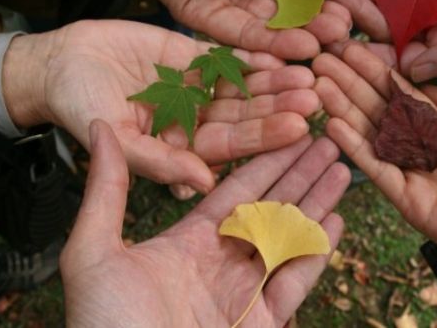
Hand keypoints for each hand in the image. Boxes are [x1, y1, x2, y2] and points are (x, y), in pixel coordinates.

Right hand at [2, 20, 320, 192]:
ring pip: (242, 86)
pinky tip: (280, 48)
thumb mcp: (114, 140)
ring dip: (273, 80)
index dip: (263, 137)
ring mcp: (199, 90)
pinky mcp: (193, 58)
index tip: (297, 128)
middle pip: (246, 116)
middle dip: (279, 107)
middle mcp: (198, 123)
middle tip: (314, 97)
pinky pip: (227, 55)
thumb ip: (157, 161)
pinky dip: (250, 52)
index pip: (230, 147)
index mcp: (183, 150)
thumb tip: (201, 185)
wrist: (60, 64)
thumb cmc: (79, 110)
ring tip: (306, 70)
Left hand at [61, 119, 347, 326]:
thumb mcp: (94, 252)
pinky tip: (337, 219)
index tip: (288, 130)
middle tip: (326, 139)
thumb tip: (100, 129)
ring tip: (341, 168)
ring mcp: (245, 293)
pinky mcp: (263, 322)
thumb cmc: (104, 323)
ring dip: (317, 202)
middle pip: (271, 208)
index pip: (236, 191)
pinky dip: (318, 251)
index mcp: (189, 242)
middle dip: (300, 173)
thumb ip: (106, 191)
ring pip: (290, 237)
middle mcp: (222, 262)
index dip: (265, 160)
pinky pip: (296, 280)